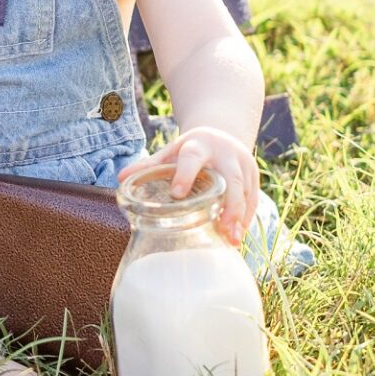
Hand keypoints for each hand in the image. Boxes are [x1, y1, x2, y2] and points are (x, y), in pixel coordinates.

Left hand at [121, 125, 258, 246]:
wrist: (222, 135)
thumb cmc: (192, 149)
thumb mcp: (172, 151)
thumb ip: (150, 165)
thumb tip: (120, 179)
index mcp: (200, 144)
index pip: (192, 157)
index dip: (185, 175)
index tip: (176, 194)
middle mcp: (225, 154)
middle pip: (231, 178)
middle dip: (229, 203)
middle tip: (222, 227)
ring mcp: (243, 165)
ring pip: (245, 192)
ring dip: (240, 217)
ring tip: (232, 240)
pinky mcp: (253, 178)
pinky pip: (252, 200)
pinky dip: (246, 219)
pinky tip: (237, 237)